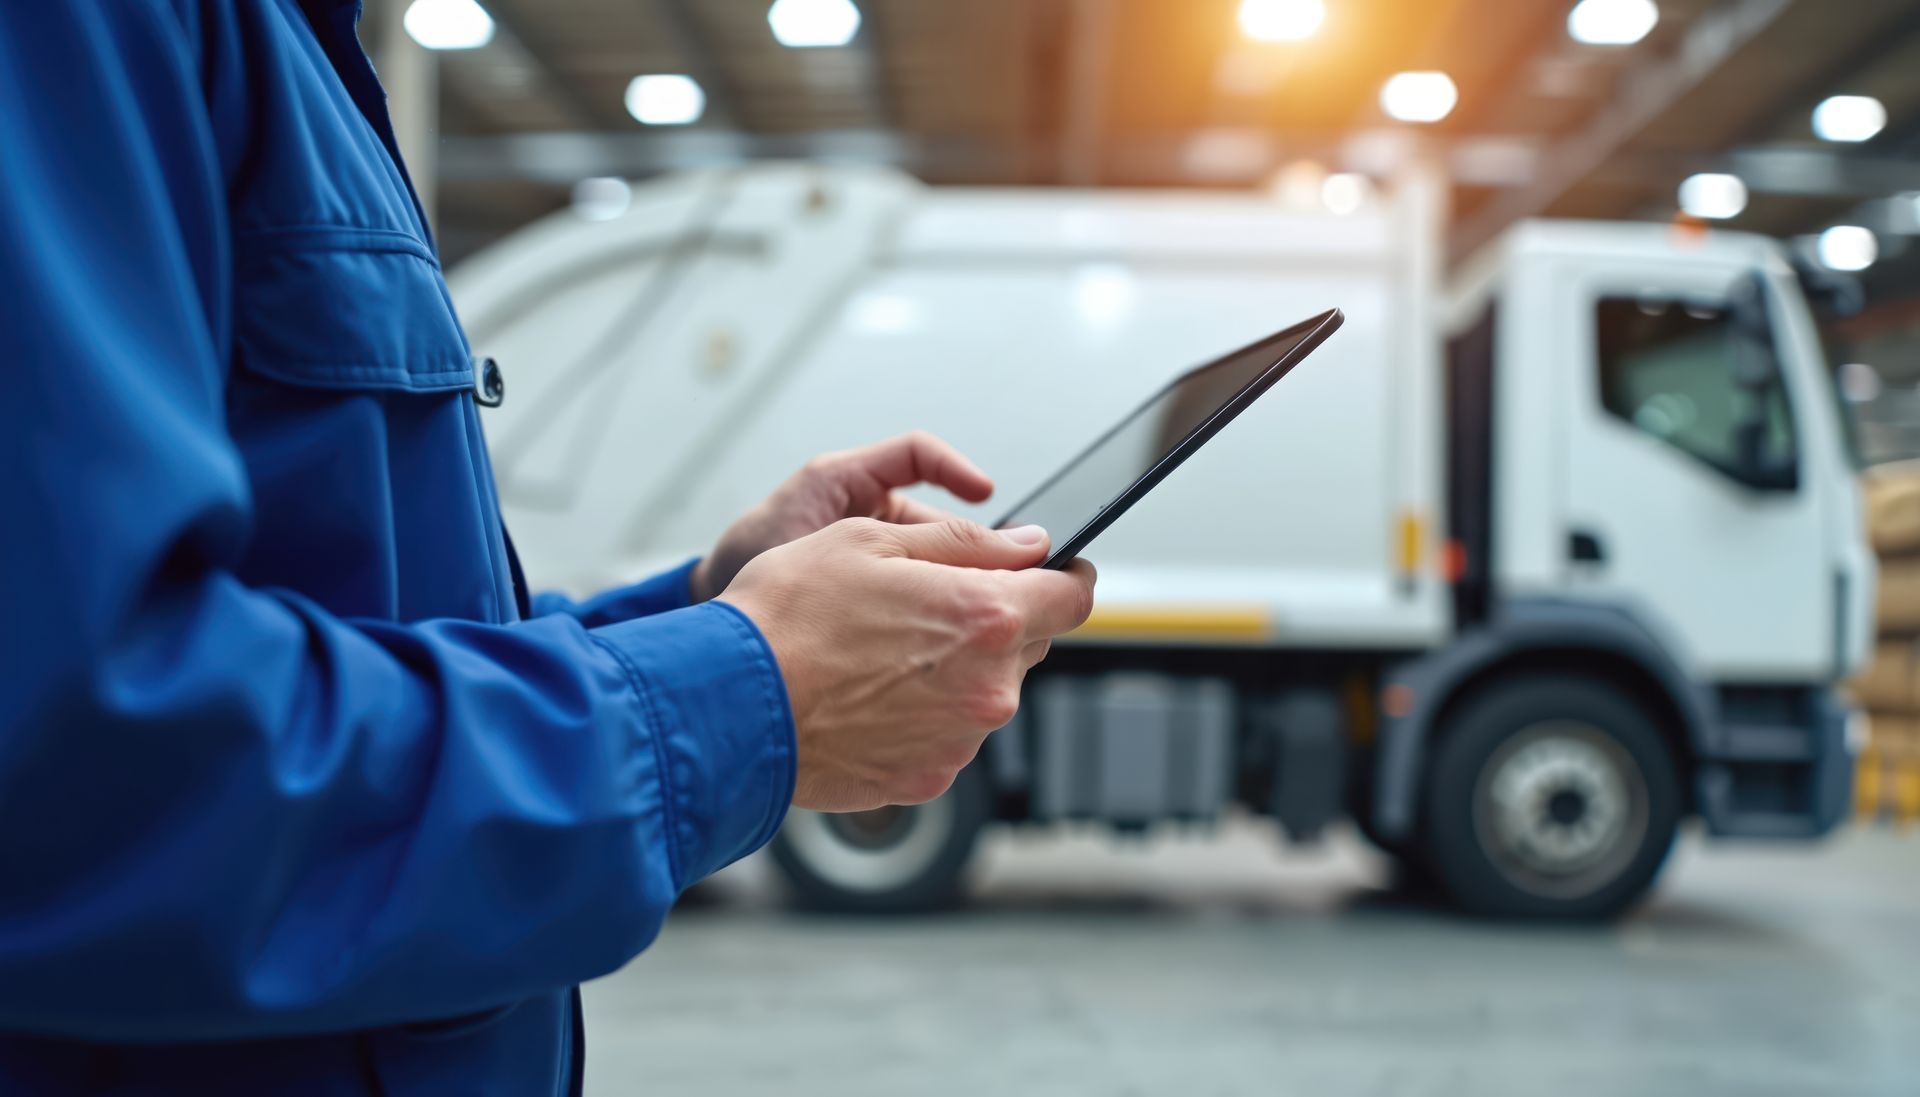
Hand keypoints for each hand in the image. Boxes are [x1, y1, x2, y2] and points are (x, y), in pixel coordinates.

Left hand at [689, 431, 993, 602]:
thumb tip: (929, 516)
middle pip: (937, 520)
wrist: (719, 605)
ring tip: (970, 600)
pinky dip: (937, 600)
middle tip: (998, 570)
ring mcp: (871, 550)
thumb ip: (860, 512)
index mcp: (847, 479)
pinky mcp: (873, 586)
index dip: (953, 468)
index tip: (983, 492)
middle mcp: (865, 510)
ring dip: (954, 578)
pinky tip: (945, 618)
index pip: (915, 455)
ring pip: (934, 559)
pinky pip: (919, 589)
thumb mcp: (806, 522)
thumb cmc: (749, 556)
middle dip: (970, 543)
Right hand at [718, 518, 1096, 811]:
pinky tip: (869, 694)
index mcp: (986, 617)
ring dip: (955, 669)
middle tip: (927, 603)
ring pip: (985, 691)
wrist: (728, 705)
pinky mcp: (927, 778)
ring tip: (879, 653)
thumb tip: (1030, 546)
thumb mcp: (873, 541)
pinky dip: (922, 713)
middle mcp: (988, 688)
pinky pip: (947, 734)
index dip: (1064, 578)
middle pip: (1028, 643)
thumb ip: (967, 543)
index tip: (1052, 572)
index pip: (1072, 598)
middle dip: (995, 619)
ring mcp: (960, 741)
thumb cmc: (788, 616)